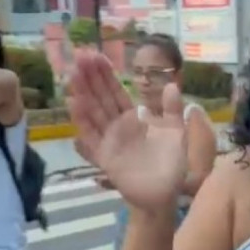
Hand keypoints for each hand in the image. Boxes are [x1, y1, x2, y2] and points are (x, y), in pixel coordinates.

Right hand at [68, 51, 186, 211]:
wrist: (165, 194)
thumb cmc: (171, 165)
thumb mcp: (176, 133)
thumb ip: (173, 110)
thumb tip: (171, 85)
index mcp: (133, 119)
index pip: (116, 92)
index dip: (106, 75)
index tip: (95, 55)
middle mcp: (117, 127)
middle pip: (101, 97)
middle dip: (91, 77)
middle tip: (79, 55)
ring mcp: (109, 140)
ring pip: (94, 112)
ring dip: (83, 93)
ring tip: (73, 73)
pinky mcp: (105, 157)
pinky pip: (92, 137)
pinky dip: (83, 122)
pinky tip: (73, 104)